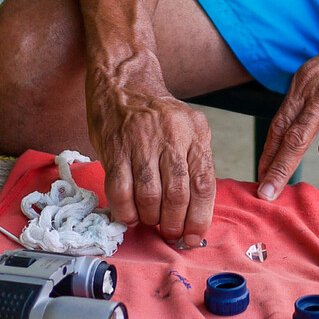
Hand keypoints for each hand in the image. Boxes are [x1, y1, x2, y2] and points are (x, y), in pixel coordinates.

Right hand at [87, 62, 214, 246]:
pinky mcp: (114, 147)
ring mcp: (141, 140)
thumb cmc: (157, 114)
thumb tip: (197, 210)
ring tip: (150, 221)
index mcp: (195, 132)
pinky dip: (125, 210)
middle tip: (169, 232)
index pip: (204, 183)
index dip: (200, 217)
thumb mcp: (187, 128)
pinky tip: (129, 214)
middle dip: (174, 222)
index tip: (194, 236)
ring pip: (150, 195)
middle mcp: (171, 135)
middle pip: (177, 194)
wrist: (123, 81)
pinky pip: (120, 189)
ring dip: (150, 218)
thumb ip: (194, 161)